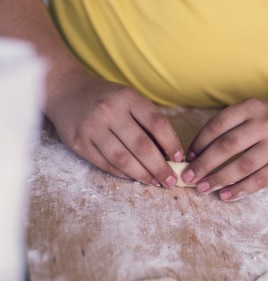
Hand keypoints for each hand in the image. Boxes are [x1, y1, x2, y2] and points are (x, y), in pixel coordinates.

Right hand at [45, 69, 182, 186]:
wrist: (66, 91)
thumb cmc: (106, 98)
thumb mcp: (128, 99)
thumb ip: (147, 121)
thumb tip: (168, 152)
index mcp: (127, 97)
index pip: (156, 122)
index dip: (171, 142)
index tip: (179, 157)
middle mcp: (109, 111)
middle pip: (141, 145)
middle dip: (159, 167)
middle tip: (170, 180)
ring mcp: (92, 127)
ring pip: (122, 159)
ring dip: (142, 174)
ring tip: (155, 182)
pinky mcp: (79, 142)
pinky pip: (105, 164)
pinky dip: (122, 173)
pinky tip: (134, 177)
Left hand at [182, 97, 267, 200]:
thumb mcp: (250, 113)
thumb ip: (227, 128)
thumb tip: (196, 156)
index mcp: (251, 107)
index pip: (217, 125)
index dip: (199, 143)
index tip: (188, 158)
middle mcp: (266, 122)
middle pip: (227, 146)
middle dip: (204, 164)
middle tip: (188, 177)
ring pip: (243, 165)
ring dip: (219, 179)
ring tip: (203, 188)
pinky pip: (260, 180)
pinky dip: (240, 189)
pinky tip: (225, 195)